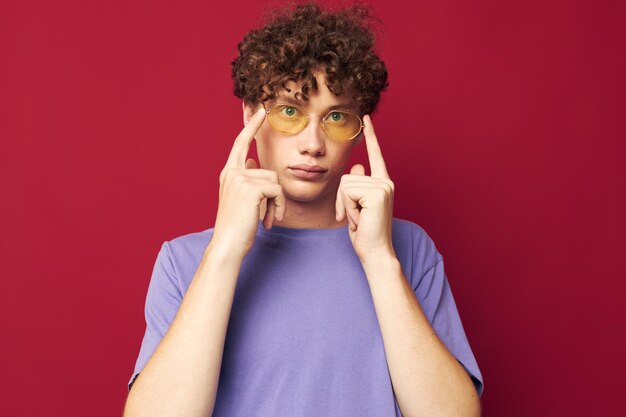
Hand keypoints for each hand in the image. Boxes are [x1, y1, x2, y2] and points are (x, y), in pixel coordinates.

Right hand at [211, 107, 285, 256]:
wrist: (227, 245)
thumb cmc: (236, 227)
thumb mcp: (241, 200)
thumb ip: (247, 179)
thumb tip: (253, 162)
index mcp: (228, 174)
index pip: (241, 144)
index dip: (252, 126)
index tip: (260, 110)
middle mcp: (232, 172)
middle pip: (270, 171)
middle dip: (275, 196)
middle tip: (271, 216)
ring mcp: (240, 178)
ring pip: (276, 183)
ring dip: (278, 204)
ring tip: (268, 220)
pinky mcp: (251, 188)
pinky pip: (277, 191)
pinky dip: (279, 207)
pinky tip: (269, 221)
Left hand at [335, 114, 395, 260]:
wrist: (375, 252)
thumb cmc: (365, 233)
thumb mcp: (357, 206)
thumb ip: (357, 186)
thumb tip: (357, 166)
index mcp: (382, 183)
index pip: (375, 155)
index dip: (371, 136)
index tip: (366, 118)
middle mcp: (385, 182)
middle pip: (347, 177)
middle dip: (342, 201)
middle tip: (355, 218)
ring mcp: (383, 186)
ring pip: (345, 185)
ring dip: (345, 206)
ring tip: (359, 219)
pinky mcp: (377, 193)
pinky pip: (347, 193)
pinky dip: (347, 209)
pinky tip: (360, 220)